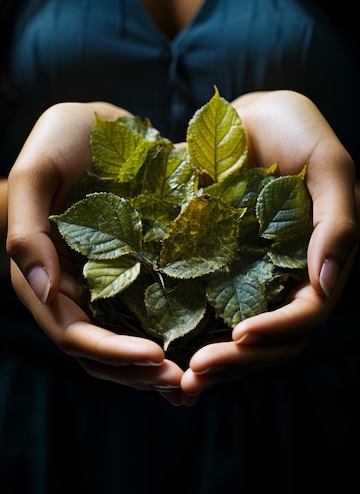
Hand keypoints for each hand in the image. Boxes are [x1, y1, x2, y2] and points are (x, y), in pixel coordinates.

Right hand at [7, 101, 184, 402]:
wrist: (96, 127)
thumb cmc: (60, 142)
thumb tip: (42, 289)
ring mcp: (108, 283)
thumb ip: (28, 230)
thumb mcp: (36, 174)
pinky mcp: (137, 269)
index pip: (73, 333)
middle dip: (141, 372)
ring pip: (130, 339)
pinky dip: (177, 332)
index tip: (155, 357)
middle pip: (104, 351)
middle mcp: (77, 290)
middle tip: (186, 385)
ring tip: (199, 379)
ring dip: (159, 366)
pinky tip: (208, 342)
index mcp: (45, 278)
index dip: (111, 352)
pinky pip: (155, 309)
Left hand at [179, 90, 358, 404]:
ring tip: (172, 379)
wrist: (247, 114)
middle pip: (269, 340)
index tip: (240, 336)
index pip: (307, 315)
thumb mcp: (331, 166)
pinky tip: (155, 348)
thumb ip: (338, 223)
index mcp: (318, 265)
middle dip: (236, 361)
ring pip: (234, 335)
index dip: (278, 331)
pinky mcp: (212, 268)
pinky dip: (184, 332)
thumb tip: (328, 284)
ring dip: (209, 360)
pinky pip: (201, 309)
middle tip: (193, 375)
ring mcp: (248, 278)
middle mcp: (284, 280)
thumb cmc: (296, 130)